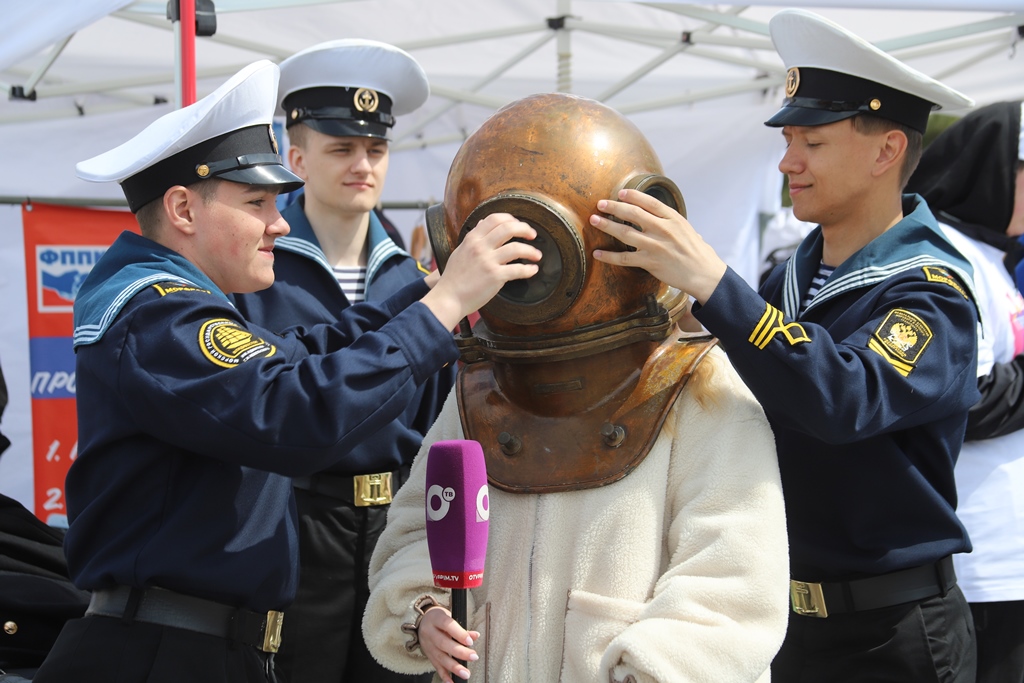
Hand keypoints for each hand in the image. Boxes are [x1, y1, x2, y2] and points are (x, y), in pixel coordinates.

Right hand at [419, 606, 479, 681]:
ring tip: (465, 673)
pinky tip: (452, 682)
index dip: (459, 634)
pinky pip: (436, 666)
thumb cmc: (439, 619)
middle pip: (444, 643)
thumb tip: (475, 636)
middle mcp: (430, 632)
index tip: (470, 642)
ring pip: (440, 657)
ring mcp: (428, 645)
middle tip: (473, 657)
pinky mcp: (428, 655)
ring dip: (454, 667)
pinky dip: (444, 675)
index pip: (448, 625)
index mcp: (436, 619)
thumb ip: (462, 628)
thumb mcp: (449, 617)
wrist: (422, 622)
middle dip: (459, 652)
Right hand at [421, 212, 540, 329]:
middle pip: (508, 228)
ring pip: (516, 248)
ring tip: (537, 255)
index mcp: (472, 239)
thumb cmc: (454, 278)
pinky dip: (528, 269)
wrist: (448, 298)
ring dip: (531, 250)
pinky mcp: (494, 276)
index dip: (510, 219)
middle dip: (525, 229)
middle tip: (532, 235)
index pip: (494, 219)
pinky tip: (533, 270)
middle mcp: (480, 247)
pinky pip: (517, 269)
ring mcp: (487, 261)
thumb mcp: (461, 251)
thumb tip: (482, 223)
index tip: (519, 224)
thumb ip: (473, 237)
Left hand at [589, 189, 726, 304]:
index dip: (634, 196)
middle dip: (614, 207)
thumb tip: (662, 216)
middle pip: (633, 213)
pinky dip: (609, 256)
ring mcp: (655, 246)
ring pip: (625, 233)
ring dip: (607, 225)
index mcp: (673, 219)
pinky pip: (624, 258)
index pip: (650, 202)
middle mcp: (663, 229)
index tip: (621, 193)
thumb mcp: (688, 229)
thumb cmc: (698, 252)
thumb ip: (672, 222)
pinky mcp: (650, 262)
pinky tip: (598, 253)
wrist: (704, 274)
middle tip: (601, 203)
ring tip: (594, 220)